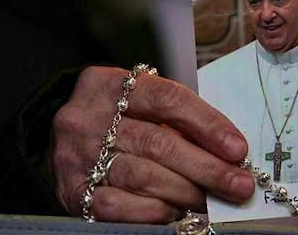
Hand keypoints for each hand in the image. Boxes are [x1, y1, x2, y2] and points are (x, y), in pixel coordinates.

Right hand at [50, 66, 255, 222]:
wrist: (58, 141)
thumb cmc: (113, 119)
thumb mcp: (137, 102)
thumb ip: (174, 118)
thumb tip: (227, 152)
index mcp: (109, 84)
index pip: (167, 99)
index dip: (207, 124)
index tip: (237, 148)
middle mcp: (87, 117)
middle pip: (158, 143)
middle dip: (207, 167)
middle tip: (239, 184)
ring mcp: (77, 156)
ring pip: (142, 176)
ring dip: (185, 192)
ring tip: (211, 201)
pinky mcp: (72, 192)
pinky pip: (118, 207)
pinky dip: (153, 211)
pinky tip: (175, 212)